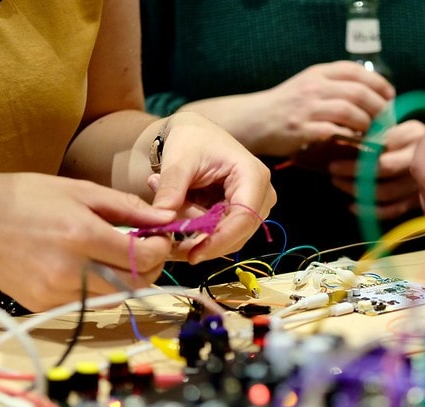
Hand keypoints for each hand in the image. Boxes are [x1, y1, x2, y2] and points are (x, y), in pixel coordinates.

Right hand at [0, 173, 174, 310]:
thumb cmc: (28, 198)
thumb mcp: (81, 191)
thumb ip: (127, 207)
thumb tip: (165, 217)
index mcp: (82, 236)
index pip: (142, 257)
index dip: (160, 249)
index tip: (159, 238)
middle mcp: (72, 271)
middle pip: (135, 283)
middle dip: (150, 268)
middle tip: (146, 250)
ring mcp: (57, 292)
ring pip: (115, 298)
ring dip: (127, 280)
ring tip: (117, 257)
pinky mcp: (46, 305)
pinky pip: (88, 303)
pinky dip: (99, 289)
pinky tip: (90, 268)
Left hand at [147, 111, 276, 262]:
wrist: (194, 134)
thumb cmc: (190, 140)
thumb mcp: (177, 161)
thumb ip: (170, 189)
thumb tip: (162, 220)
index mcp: (253, 176)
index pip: (244, 218)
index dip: (219, 240)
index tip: (192, 255)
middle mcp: (262, 195)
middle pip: (237, 234)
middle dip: (201, 240)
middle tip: (165, 232)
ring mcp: (255, 207)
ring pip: (226, 238)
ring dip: (195, 232)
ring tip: (171, 203)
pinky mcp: (242, 215)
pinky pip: (219, 234)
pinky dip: (196, 229)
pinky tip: (179, 207)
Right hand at [243, 61, 394, 155]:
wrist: (254, 120)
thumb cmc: (286, 105)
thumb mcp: (308, 85)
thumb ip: (334, 85)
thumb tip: (368, 94)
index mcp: (318, 73)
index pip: (355, 71)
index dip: (378, 82)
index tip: (389, 96)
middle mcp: (314, 87)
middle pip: (358, 92)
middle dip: (378, 107)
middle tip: (386, 121)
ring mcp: (307, 109)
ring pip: (349, 111)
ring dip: (367, 124)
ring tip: (373, 133)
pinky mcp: (302, 130)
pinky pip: (334, 133)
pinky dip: (350, 139)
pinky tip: (356, 144)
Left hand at [329, 120, 424, 219]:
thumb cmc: (408, 135)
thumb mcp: (396, 125)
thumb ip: (376, 134)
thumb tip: (345, 144)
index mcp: (413, 141)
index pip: (382, 158)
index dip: (356, 165)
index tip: (335, 161)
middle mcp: (419, 165)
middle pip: (383, 177)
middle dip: (353, 178)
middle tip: (333, 172)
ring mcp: (419, 185)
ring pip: (385, 196)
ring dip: (358, 193)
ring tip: (339, 183)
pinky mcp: (417, 200)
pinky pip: (392, 211)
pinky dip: (370, 211)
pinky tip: (353, 205)